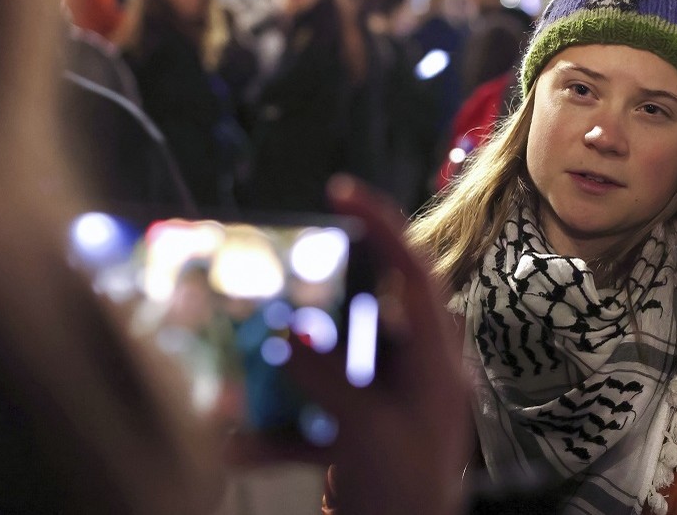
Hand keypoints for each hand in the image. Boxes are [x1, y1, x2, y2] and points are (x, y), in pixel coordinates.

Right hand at [226, 176, 470, 514]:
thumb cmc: (409, 495)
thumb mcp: (370, 432)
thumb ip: (329, 379)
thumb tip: (290, 336)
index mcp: (435, 358)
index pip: (414, 272)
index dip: (382, 225)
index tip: (342, 191)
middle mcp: (412, 368)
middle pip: (360, 310)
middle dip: (312, 302)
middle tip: (278, 282)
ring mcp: (382, 396)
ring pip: (326, 360)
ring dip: (283, 371)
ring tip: (249, 366)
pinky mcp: (355, 426)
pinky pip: (311, 410)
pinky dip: (276, 426)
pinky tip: (241, 445)